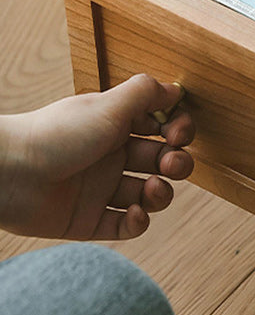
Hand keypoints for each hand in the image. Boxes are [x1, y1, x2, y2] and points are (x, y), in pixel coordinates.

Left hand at [0, 74, 193, 240]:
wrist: (7, 173)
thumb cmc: (56, 134)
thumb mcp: (108, 105)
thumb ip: (146, 92)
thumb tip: (175, 89)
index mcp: (115, 126)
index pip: (161, 127)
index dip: (178, 130)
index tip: (177, 134)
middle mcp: (111, 156)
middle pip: (160, 160)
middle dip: (176, 162)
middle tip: (170, 163)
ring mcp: (101, 189)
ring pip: (148, 194)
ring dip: (161, 193)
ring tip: (151, 190)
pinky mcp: (89, 219)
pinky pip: (125, 225)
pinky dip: (138, 222)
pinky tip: (135, 213)